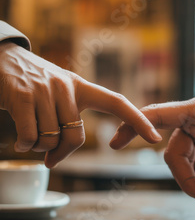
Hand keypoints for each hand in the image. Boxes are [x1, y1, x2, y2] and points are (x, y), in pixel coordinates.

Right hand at [0, 42, 160, 167]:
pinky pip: (30, 138)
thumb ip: (65, 120)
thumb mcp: (56, 94)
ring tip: (29, 139)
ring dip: (38, 149)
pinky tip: (18, 141)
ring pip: (50, 140)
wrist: (0, 59)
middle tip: (51, 160)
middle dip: (62, 154)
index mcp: (80, 86)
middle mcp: (66, 87)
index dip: (137, 120)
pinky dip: (24, 146)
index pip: (116, 102)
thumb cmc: (31, 84)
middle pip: (76, 137)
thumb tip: (56, 157)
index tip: (154, 138)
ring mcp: (44, 90)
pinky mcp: (23, 96)